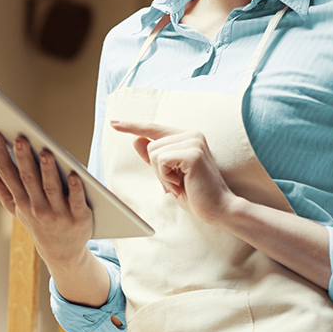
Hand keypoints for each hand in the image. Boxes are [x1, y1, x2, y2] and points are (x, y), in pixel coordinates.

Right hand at [0, 131, 93, 265]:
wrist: (62, 252)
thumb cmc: (37, 221)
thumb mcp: (14, 205)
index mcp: (20, 201)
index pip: (8, 174)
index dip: (0, 154)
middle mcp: (37, 208)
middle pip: (29, 179)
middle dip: (23, 159)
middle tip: (20, 139)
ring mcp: (58, 215)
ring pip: (51, 188)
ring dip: (48, 171)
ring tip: (45, 152)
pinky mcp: (79, 219)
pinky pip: (76, 202)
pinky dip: (75, 189)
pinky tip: (74, 175)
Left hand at [109, 120, 235, 222]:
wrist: (219, 209)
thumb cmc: (195, 194)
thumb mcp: (168, 174)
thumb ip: (153, 157)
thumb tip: (135, 139)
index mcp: (187, 137)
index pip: (154, 128)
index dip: (132, 125)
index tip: (113, 122)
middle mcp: (192, 134)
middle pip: (150, 145)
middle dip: (157, 169)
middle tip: (177, 182)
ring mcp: (193, 141)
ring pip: (154, 153)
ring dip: (162, 174)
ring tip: (181, 183)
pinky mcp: (192, 153)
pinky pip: (161, 161)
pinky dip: (166, 177)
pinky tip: (182, 183)